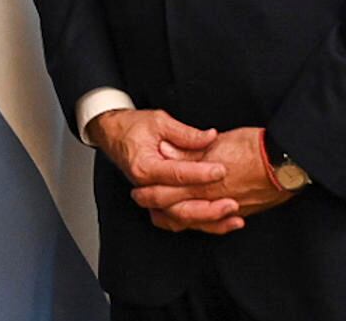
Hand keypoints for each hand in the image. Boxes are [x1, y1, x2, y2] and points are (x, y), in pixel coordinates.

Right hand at [87, 108, 239, 231]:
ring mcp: (151, 198)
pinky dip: (199, 224)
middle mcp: (146, 187)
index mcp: (144, 166)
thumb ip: (186, 133)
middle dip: (208, 206)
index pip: (176, 174)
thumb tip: (210, 137)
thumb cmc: (133, 127)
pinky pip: (178, 220)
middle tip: (232, 201)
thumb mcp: (159, 121)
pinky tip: (220, 223)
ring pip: (180, 219)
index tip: (222, 170)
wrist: (113, 134)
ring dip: (207, 222)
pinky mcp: (158, 203)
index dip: (201, 173)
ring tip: (232, 218)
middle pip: (178, 206)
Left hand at [129, 126, 295, 232]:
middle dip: (156, 205)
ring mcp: (226, 207)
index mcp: (204, 178)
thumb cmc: (254, 146)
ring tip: (160, 212)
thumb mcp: (217, 141)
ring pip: (194, 220)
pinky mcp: (239, 212)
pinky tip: (194, 220)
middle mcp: (213, 197)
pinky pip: (215, 225)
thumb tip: (167, 152)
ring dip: (175, 216)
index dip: (151, 190)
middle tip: (142, 200)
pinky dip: (201, 224)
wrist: (286, 161)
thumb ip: (190, 149)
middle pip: (176, 208)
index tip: (140, 186)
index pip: (169, 189)